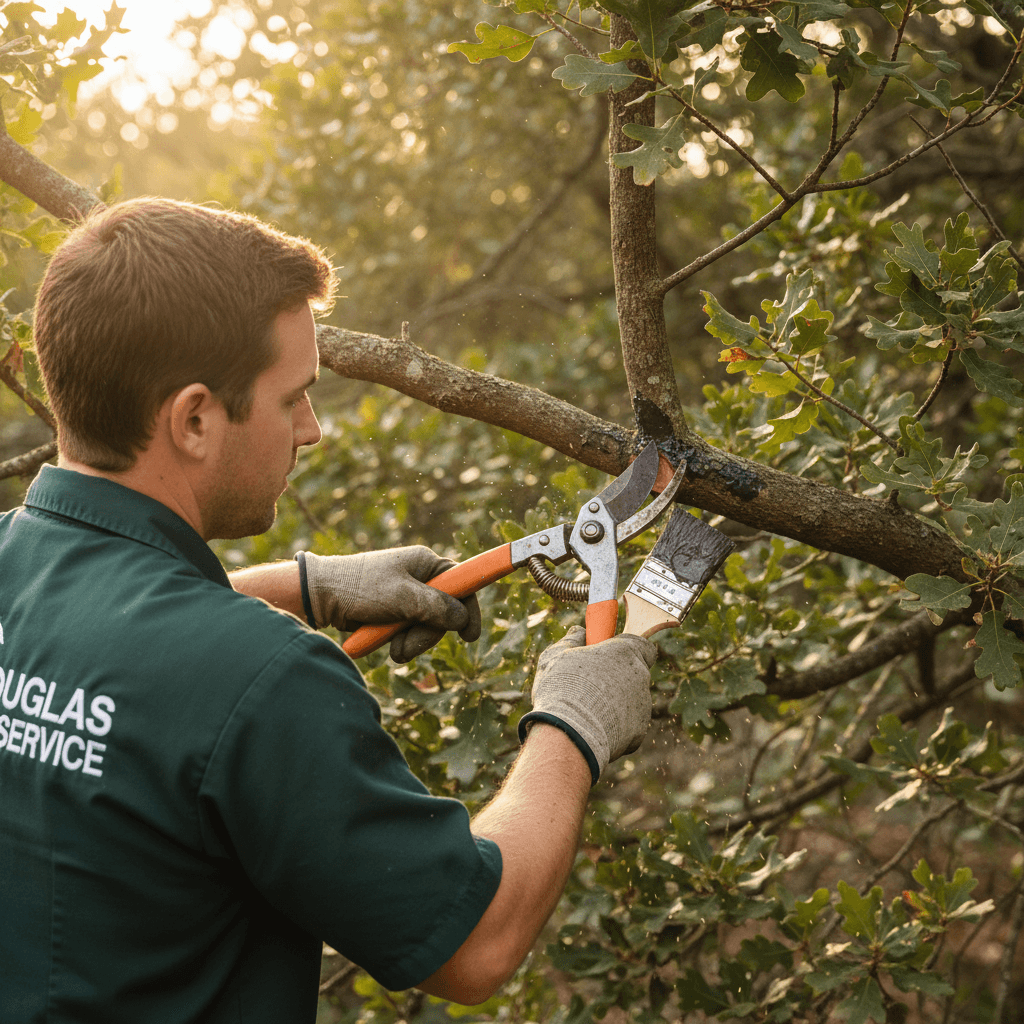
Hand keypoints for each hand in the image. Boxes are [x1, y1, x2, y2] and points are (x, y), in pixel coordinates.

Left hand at [302, 547, 481, 661]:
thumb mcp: (403, 597)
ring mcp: (406, 596)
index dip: (470, 608)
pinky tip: (386, 645)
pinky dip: (400, 642)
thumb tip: (462, 618)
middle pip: (444, 612)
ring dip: (412, 642)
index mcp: (425, 563)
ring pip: (427, 627)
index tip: (471, 636)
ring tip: (393, 648)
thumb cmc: (360, 588)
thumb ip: (436, 607)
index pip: (461, 582)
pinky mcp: (393, 612)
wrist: (319, 596)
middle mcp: (419, 578)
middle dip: (428, 634)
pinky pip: (409, 632)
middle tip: (409, 646)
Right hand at [518, 625, 657, 783]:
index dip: (625, 649)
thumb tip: (579, 631)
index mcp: (624, 652)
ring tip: (586, 710)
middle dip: (616, 677)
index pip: (641, 645)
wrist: (569, 735)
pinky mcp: (639, 732)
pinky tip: (592, 728)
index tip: (607, 653)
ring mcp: (643, 705)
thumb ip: (572, 639)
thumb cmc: (561, 689)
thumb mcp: (556, 655)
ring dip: (614, 702)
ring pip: (631, 700)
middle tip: (590, 683)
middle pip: (634, 672)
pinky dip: (614, 726)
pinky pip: (628, 725)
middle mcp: (640, 676)